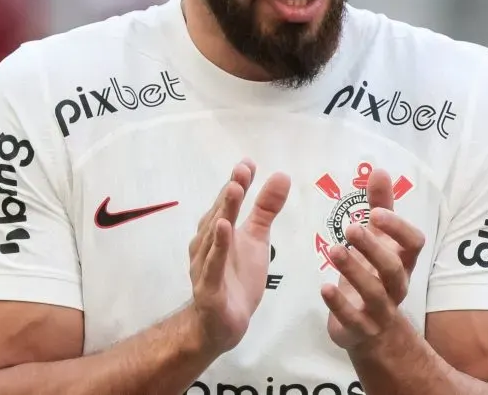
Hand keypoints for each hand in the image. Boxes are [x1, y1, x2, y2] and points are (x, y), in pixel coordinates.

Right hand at [189, 159, 290, 353]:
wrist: (222, 324)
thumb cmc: (237, 277)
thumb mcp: (257, 239)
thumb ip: (266, 209)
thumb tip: (281, 175)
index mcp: (219, 229)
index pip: (229, 201)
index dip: (238, 182)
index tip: (248, 163)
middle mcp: (207, 243)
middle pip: (221, 213)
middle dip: (231, 191)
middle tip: (242, 171)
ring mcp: (205, 264)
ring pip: (215, 235)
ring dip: (224, 212)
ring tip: (234, 190)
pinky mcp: (208, 287)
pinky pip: (213, 264)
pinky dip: (218, 246)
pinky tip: (224, 228)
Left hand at [321, 167, 425, 350]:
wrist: (375, 333)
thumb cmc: (376, 275)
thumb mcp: (380, 241)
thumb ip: (380, 207)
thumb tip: (380, 170)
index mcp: (402, 261)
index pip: (414, 243)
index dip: (398, 228)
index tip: (375, 212)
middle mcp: (396, 286)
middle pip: (394, 268)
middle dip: (374, 247)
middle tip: (351, 228)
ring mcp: (380, 310)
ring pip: (375, 293)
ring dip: (354, 271)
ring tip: (333, 250)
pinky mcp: (360, 328)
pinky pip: (353, 319)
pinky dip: (339, 304)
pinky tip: (324, 288)